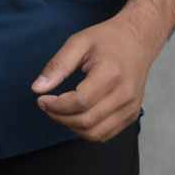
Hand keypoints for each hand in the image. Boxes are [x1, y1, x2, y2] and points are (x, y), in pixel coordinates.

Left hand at [30, 13, 158, 142]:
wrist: (137, 41)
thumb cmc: (108, 39)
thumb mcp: (78, 42)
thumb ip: (57, 65)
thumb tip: (37, 88)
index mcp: (111, 73)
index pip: (80, 102)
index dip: (56, 106)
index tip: (42, 99)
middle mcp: (124, 94)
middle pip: (86, 121)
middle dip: (59, 117)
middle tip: (46, 105)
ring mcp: (131, 108)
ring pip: (95, 133)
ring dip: (71, 126)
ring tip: (60, 111)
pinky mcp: (131, 115)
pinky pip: (105, 134)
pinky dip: (86, 130)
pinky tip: (76, 114)